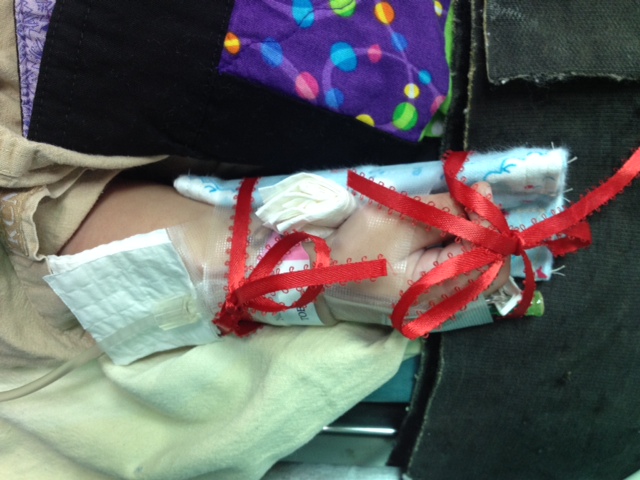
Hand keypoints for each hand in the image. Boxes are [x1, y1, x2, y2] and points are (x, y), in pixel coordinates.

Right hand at [318, 182, 510, 322]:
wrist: (322, 276)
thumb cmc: (355, 249)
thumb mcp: (398, 219)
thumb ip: (444, 209)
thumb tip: (482, 194)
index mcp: (439, 289)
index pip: (491, 255)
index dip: (491, 221)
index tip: (476, 192)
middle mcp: (447, 303)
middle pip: (494, 267)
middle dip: (486, 230)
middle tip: (467, 203)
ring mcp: (440, 302)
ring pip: (482, 268)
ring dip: (474, 237)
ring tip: (453, 214)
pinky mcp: (432, 296)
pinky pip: (463, 272)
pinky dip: (461, 247)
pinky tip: (443, 232)